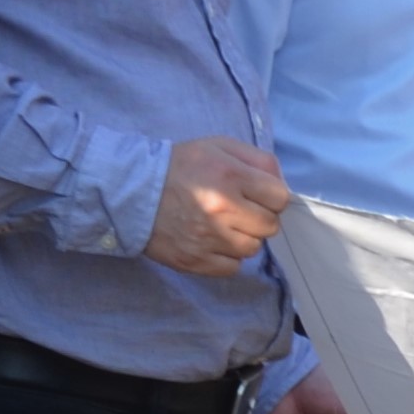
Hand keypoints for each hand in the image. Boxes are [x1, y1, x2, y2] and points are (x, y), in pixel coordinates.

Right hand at [148, 137, 290, 273]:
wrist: (131, 192)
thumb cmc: (180, 166)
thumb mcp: (219, 146)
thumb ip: (258, 160)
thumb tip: (282, 184)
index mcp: (231, 176)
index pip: (280, 198)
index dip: (271, 196)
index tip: (257, 194)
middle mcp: (222, 209)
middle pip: (270, 226)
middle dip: (259, 217)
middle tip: (239, 210)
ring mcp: (209, 238)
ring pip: (253, 248)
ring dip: (244, 238)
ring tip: (224, 225)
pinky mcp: (195, 260)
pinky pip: (232, 267)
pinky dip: (227, 256)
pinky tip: (213, 241)